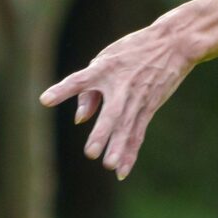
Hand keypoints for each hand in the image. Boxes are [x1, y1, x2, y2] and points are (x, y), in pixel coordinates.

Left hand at [39, 18, 195, 180]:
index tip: (45, 100)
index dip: (62, 90)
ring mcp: (137, 100)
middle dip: (103, 133)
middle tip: (91, 152)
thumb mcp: (106, 60)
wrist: (173, 45)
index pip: (79, 81)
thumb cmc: (132, 51)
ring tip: (109, 165)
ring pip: (127, 128)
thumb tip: (79, 120)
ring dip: (119, 148)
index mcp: (104, 70)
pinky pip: (137, 134)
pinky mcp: (148, 109)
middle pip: (111, 113)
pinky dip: (130, 153)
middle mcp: (121, 87)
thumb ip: (89, 90)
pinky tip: (121, 172)